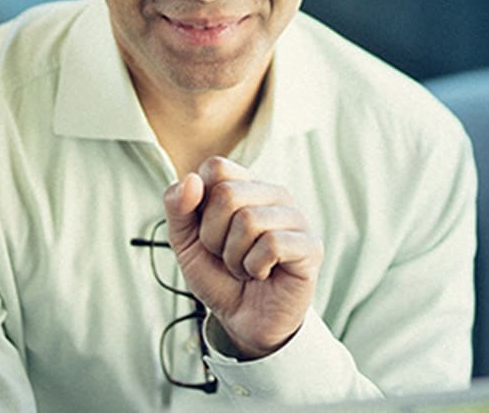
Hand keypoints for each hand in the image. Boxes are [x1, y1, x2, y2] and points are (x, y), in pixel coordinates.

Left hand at [163, 156, 323, 359]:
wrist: (244, 320)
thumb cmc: (219, 276)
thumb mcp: (185, 242)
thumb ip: (178, 208)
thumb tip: (191, 180)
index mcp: (245, 185)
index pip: (216, 167)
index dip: (199, 204)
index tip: (207, 231)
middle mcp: (273, 194)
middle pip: (227, 193)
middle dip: (213, 236)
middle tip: (227, 256)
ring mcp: (295, 217)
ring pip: (249, 220)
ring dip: (234, 257)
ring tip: (245, 267)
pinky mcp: (310, 245)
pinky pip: (272, 244)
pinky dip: (256, 267)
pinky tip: (263, 273)